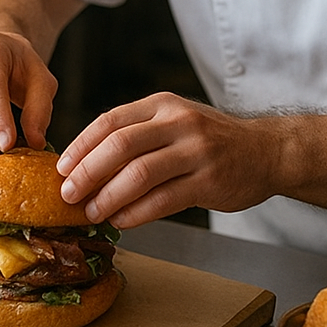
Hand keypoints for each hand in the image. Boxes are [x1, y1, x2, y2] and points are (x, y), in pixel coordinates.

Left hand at [55, 94, 276, 229]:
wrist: (266, 151)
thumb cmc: (210, 140)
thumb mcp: (174, 122)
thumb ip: (137, 136)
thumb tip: (85, 165)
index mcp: (162, 106)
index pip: (110, 121)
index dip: (81, 146)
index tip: (61, 168)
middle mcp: (178, 123)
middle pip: (120, 146)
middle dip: (87, 173)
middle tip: (68, 194)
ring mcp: (196, 151)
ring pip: (139, 175)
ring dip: (109, 197)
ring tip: (92, 212)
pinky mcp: (209, 181)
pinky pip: (163, 200)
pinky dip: (136, 213)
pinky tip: (121, 221)